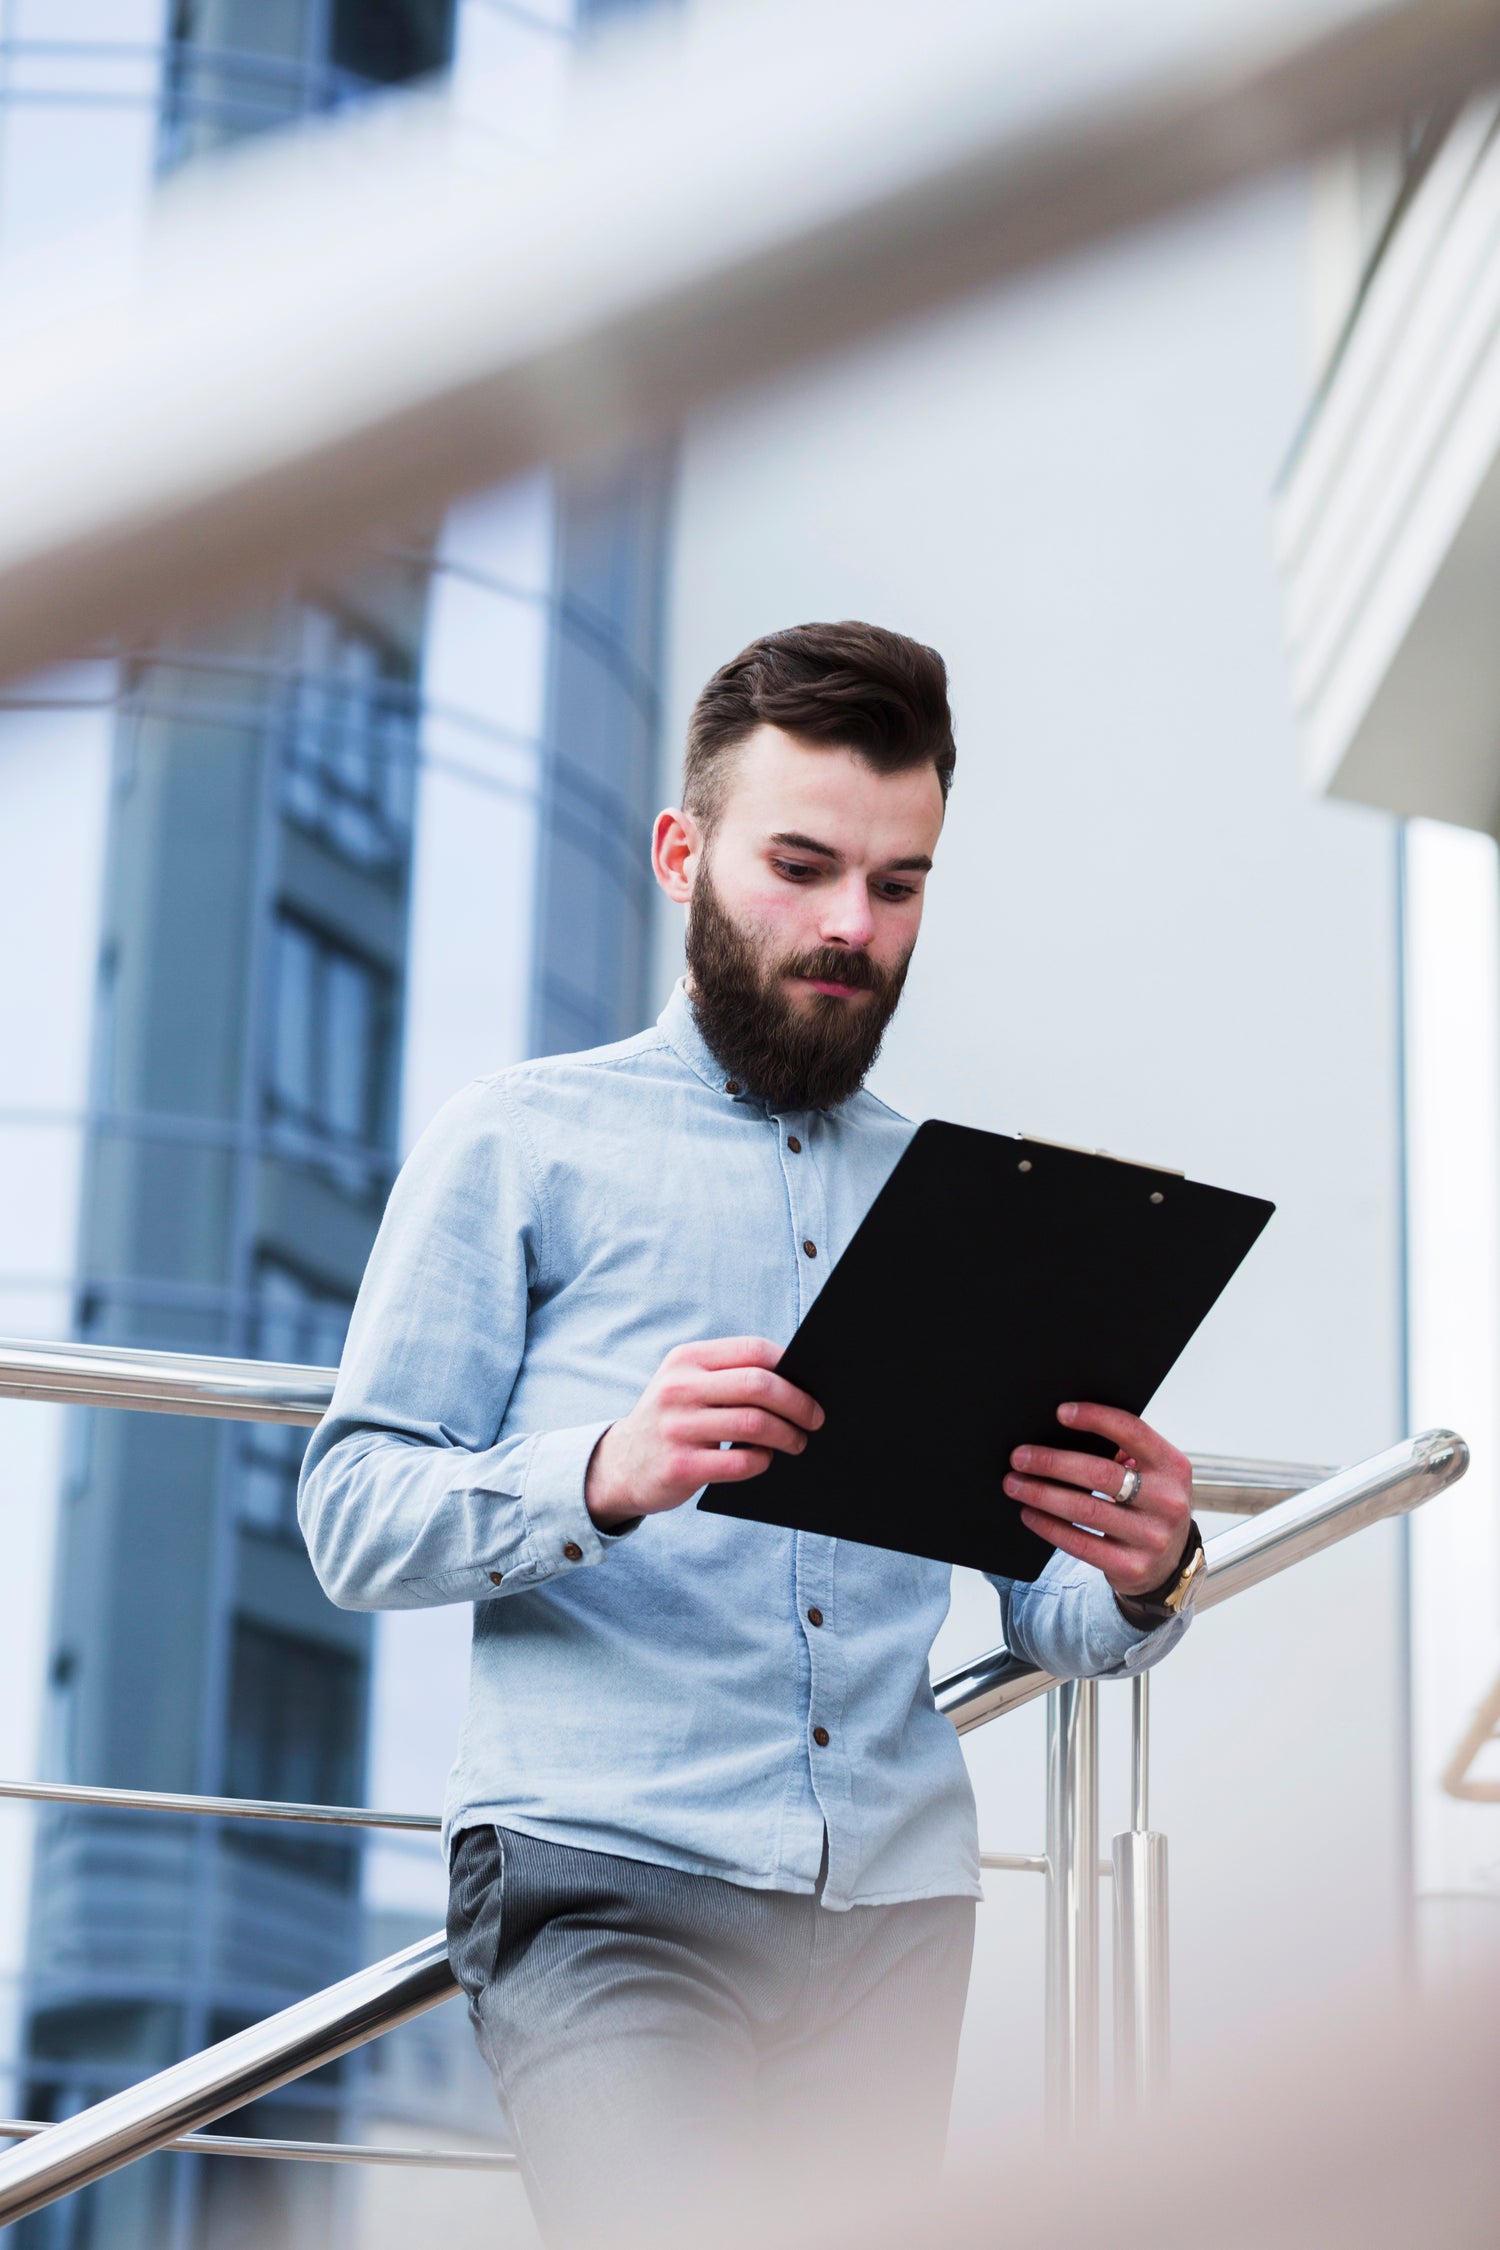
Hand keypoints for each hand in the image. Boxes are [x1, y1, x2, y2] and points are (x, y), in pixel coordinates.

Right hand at [585, 1337, 822, 1528]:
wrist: (620, 1465)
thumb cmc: (673, 1421)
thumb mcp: (686, 1384)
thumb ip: (729, 1376)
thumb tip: (796, 1381)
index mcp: (686, 1359)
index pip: (752, 1350)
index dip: (789, 1365)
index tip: (810, 1383)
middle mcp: (678, 1388)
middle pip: (759, 1385)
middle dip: (798, 1402)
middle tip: (815, 1418)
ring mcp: (677, 1427)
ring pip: (754, 1424)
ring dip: (787, 1435)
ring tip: (797, 1442)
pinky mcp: (680, 1466)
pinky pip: (740, 1463)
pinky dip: (762, 1461)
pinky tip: (764, 1459)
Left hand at [1002, 1403, 1191, 1599]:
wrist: (1169, 1564)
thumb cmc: (1150, 1505)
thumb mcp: (1153, 1475)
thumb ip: (1124, 1452)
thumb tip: (1063, 1433)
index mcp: (1172, 1467)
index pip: (1133, 1432)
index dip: (1096, 1418)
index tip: (1061, 1412)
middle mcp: (1167, 1501)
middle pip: (1100, 1473)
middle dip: (1052, 1463)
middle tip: (1019, 1457)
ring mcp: (1151, 1537)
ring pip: (1084, 1509)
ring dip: (1042, 1494)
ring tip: (1014, 1484)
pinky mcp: (1131, 1567)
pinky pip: (1080, 1544)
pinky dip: (1049, 1526)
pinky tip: (1029, 1514)